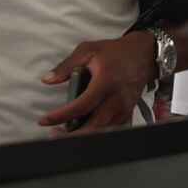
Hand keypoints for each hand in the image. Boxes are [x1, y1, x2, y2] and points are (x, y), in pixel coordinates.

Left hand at [38, 31, 156, 133]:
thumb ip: (66, 66)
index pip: (80, 107)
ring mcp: (122, 109)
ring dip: (82, 135)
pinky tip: (83, 126)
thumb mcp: (88, 50)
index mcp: (104, 83)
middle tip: (54, 133)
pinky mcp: (126, 113)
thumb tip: (47, 79)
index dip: (60, 116)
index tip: (44, 120)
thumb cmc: (115, 52)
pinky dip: (95, 131)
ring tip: (65, 131)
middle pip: (92, 129)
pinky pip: (109, 128)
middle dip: (71, 137)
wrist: (143, 54)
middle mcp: (115, 100)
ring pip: (101, 132)